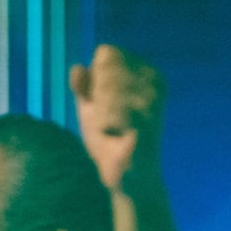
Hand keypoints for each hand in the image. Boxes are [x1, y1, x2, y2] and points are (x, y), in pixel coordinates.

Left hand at [70, 44, 163, 193]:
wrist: (125, 177)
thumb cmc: (109, 140)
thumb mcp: (91, 108)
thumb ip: (84, 87)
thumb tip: (77, 68)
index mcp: (146, 73)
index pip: (106, 53)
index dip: (93, 80)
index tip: (102, 103)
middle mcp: (154, 83)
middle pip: (106, 68)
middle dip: (95, 95)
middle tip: (106, 118)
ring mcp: (152, 103)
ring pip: (107, 88)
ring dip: (99, 113)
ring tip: (111, 128)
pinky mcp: (146, 124)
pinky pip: (111, 114)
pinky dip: (102, 126)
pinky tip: (112, 135)